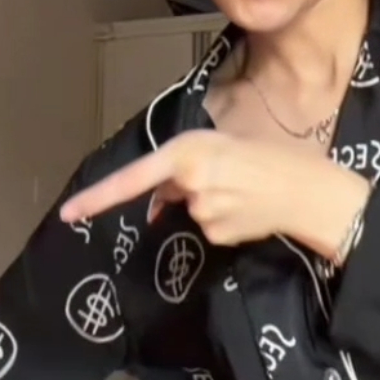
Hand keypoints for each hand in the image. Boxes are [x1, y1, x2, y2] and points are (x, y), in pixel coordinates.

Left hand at [60, 130, 366, 259]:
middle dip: (185, 189)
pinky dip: (224, 221)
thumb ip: (189, 165)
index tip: (68, 214)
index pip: (133, 178)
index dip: (98, 197)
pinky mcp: (216, 234)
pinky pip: (209, 229)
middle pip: (170, 192)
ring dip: (210, 203)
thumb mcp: (228, 145)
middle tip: (232, 176)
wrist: (311, 191)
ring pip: (191, 211)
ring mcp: (202, 212)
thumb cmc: (276, 157)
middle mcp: (190, 181)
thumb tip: (162, 198)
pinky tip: (250, 211)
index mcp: (189, 150)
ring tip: (247, 191)